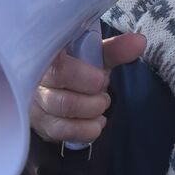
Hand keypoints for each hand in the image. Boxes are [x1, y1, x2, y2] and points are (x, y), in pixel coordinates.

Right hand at [29, 33, 145, 143]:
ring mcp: (35, 105)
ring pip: (67, 113)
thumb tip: (139, 42)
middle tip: (102, 89)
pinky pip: (68, 132)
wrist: (60, 89)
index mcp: (46, 57)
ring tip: (100, 103)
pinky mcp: (43, 126)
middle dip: (94, 96)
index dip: (84, 75)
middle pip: (64, 97)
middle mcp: (35, 81)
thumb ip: (115, 49)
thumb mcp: (94, 56)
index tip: (101, 77)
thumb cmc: (76, 68)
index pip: (58, 67)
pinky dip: (90, 128)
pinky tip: (95, 120)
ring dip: (94, 109)